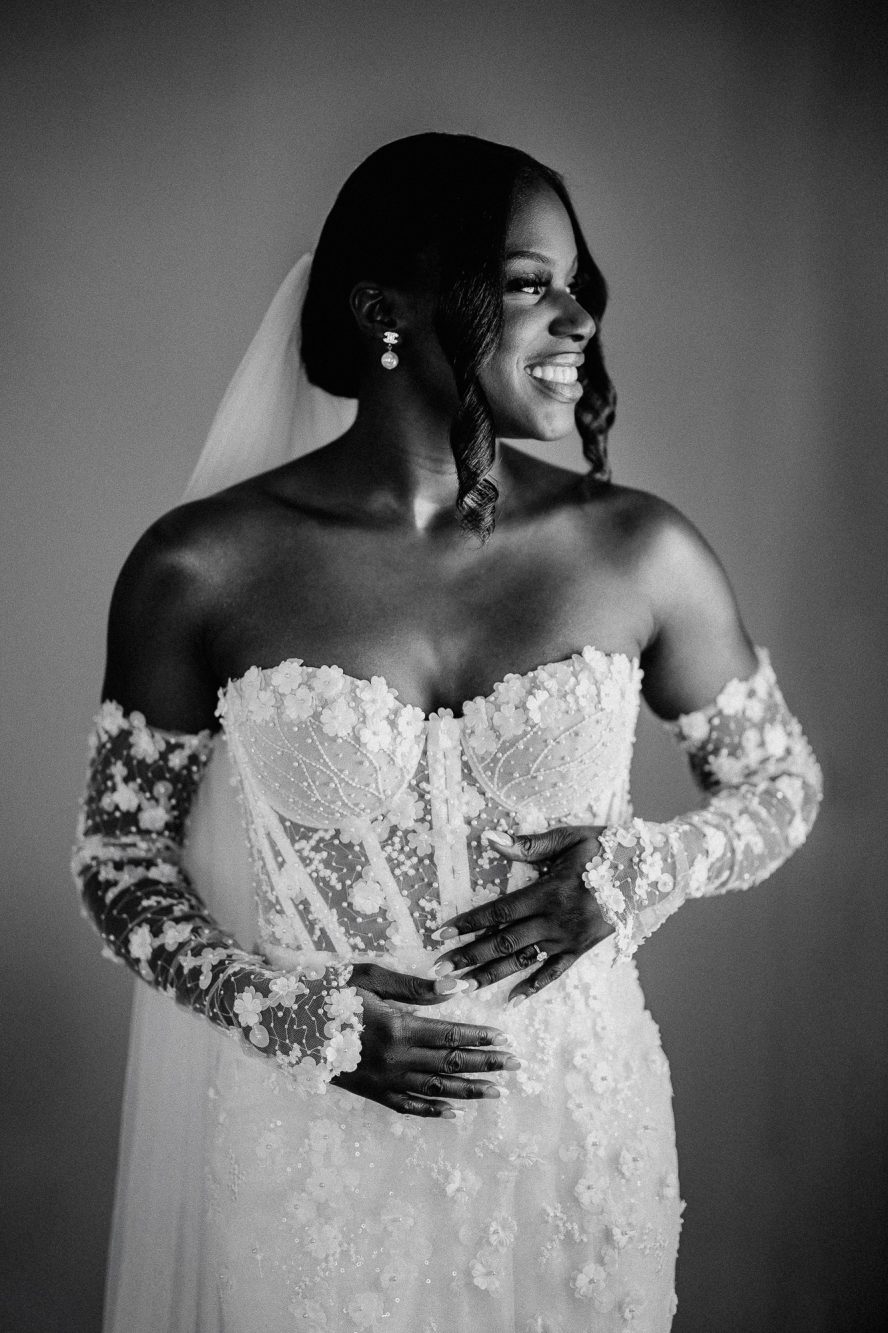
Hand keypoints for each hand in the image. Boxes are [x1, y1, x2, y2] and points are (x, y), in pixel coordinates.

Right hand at [332, 963, 519, 1116]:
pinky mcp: (370, 1093)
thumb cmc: (330, 992)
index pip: (451, 1035)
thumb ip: (415, 987)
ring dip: (469, 1091)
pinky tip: (453, 1112)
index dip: (480, 1038)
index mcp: (398, 1027)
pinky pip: (407, 1106)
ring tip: (497, 1092)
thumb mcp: (371, 978)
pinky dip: (432, 1111)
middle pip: (450, 1064)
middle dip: (486, 1065)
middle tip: (516, 1067)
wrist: (287, 1024)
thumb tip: (456, 987)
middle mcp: (395, 1059)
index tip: (505, 1040)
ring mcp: (383, 1080)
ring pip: (435, 1089)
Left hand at [433, 826, 612, 1004]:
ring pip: (522, 962)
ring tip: (462, 987)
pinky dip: (533, 987)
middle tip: (440, 973)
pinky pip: (554, 973)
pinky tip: (512, 999)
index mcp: (549, 892)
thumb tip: (490, 837)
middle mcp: (556, 920)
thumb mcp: (570, 838)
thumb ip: (529, 844)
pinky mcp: (582, 950)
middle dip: (468, 958)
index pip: (499, 912)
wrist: (652, 873)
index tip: (441, 934)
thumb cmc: (608, 848)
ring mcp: (569, 939)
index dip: (468, 923)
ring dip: (490, 976)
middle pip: (504, 943)